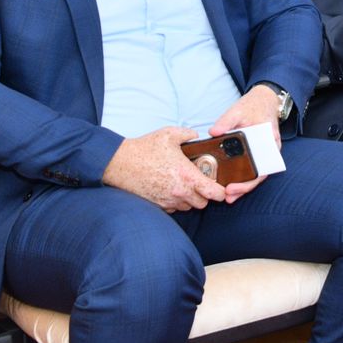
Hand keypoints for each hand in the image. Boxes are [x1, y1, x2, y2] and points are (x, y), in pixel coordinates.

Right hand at [101, 127, 226, 211]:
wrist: (121, 163)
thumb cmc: (145, 149)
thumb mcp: (170, 134)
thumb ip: (188, 134)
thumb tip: (196, 136)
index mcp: (188, 176)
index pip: (215, 193)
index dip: (221, 191)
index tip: (220, 187)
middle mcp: (180, 192)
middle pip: (203, 203)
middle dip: (205, 194)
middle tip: (200, 182)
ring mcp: (169, 200)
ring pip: (189, 207)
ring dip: (190, 198)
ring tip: (184, 184)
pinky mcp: (158, 205)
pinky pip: (174, 208)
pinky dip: (176, 202)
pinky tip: (171, 188)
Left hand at [208, 85, 284, 201]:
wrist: (264, 100)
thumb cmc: (254, 105)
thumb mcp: (239, 109)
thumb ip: (226, 120)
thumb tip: (213, 133)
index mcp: (269, 141)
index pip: (263, 167)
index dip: (250, 181)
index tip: (234, 186)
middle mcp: (269, 150)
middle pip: (259, 175)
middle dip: (244, 188)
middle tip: (228, 195)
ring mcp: (263, 153)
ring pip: (255, 174)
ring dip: (243, 187)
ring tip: (227, 197)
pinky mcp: (256, 153)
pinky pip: (251, 168)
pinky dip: (242, 178)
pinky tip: (230, 185)